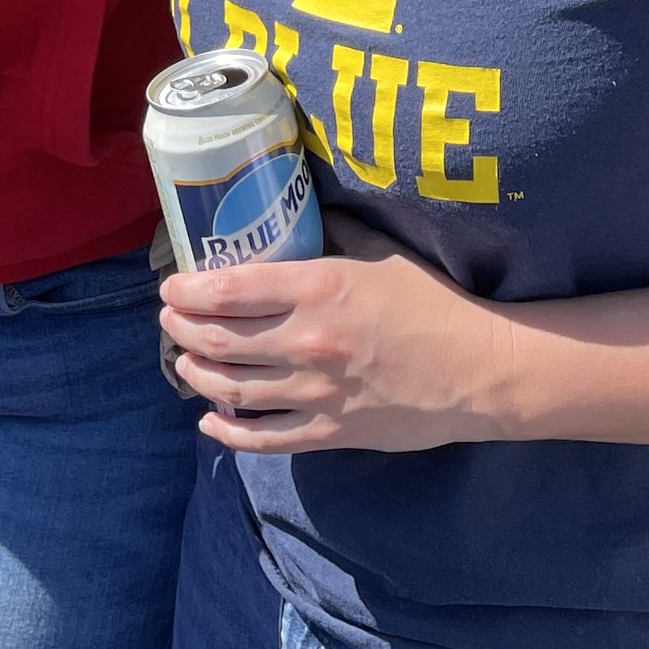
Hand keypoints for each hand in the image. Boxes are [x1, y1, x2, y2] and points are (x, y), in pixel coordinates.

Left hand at [162, 220, 503, 450]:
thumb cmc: (433, 304)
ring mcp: (317, 394)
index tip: (171, 287)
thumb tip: (299, 209)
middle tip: (169, 320)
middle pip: (220, 340)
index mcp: (319, 289)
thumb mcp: (382, 253)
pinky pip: (264, 440)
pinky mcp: (331, 433)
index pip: (229, 290)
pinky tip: (211, 421)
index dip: (188, 291)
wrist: (479, 370)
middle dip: (181, 329)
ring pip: (232, 389)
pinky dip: (229, 433)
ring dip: (197, 374)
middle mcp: (308, 341)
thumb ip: (335, 231)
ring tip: (185, 361)